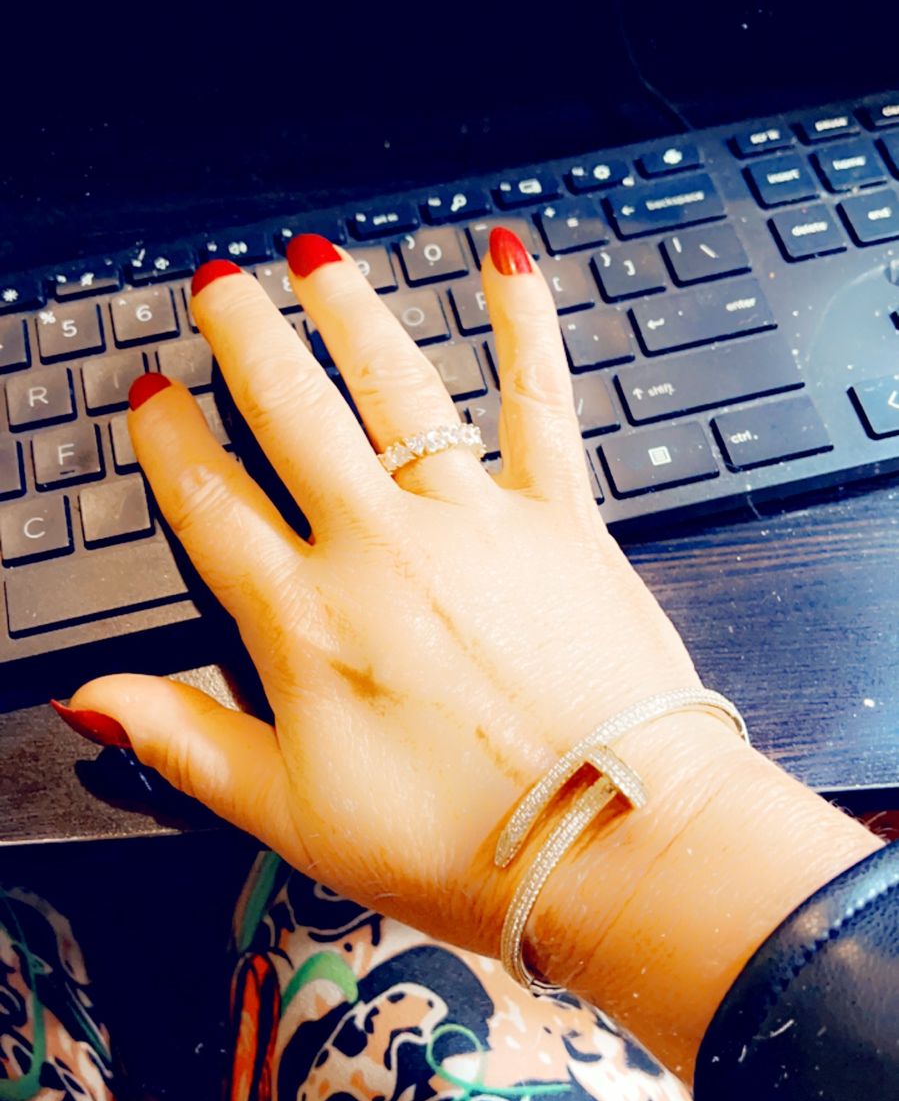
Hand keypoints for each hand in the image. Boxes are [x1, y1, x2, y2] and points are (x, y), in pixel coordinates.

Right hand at [59, 228, 741, 963]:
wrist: (606, 843)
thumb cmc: (459, 842)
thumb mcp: (290, 814)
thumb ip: (184, 742)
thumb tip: (91, 703)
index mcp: (305, 620)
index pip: (210, 504)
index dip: (169, 444)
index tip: (150, 400)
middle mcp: (380, 548)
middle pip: (291, 413)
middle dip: (245, 340)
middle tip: (219, 290)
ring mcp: (472, 522)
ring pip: (395, 385)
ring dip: (348, 311)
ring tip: (314, 259)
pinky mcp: (560, 517)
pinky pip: (537, 398)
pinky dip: (523, 322)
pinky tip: (503, 257)